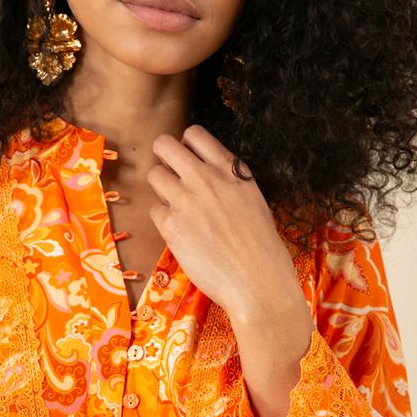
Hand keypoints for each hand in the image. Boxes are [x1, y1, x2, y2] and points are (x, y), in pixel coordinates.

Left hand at [146, 124, 306, 321]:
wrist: (259, 282)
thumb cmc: (263, 248)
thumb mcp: (253, 201)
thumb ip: (228, 183)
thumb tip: (205, 177)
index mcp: (232, 170)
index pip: (195, 134)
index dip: (186, 147)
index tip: (189, 161)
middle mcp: (207, 178)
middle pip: (164, 145)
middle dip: (163, 157)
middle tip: (170, 176)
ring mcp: (186, 200)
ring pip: (154, 174)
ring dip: (161, 188)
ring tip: (177, 207)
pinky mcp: (171, 225)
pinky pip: (154, 210)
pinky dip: (164, 221)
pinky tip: (182, 234)